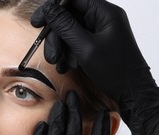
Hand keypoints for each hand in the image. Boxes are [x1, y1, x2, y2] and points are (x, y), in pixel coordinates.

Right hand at [31, 0, 158, 134]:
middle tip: (52, 55)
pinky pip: (74, 44)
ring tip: (61, 64)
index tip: (37, 22)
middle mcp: (102, 19)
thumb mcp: (85, 47)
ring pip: (69, 33)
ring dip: (60, 49)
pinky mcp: (95, 45)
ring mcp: (98, 32)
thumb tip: (49, 10)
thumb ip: (66, 26)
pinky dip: (67, 55)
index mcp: (104, 13)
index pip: (73, 0)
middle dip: (56, 37)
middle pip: (68, 18)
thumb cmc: (115, 70)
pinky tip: (67, 67)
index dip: (52, 9)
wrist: (130, 92)